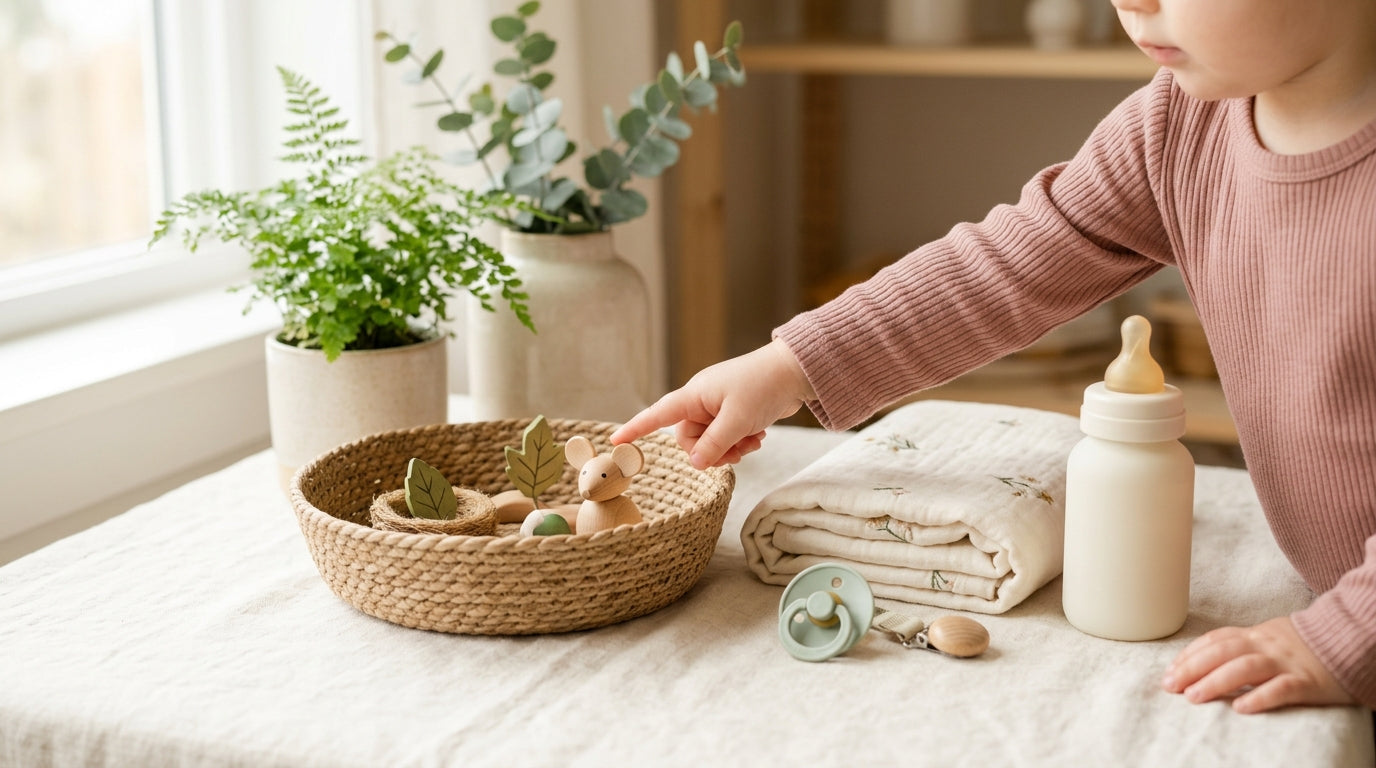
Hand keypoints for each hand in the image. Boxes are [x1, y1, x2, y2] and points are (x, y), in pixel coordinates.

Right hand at [610, 339, 814, 468]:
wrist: (795, 372)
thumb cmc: (763, 386)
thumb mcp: (737, 420)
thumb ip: (714, 444)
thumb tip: (696, 463)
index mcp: (694, 395)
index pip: (657, 414)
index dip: (636, 428)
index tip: (615, 441)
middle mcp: (701, 400)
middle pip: (689, 438)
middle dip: (711, 451)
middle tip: (734, 453)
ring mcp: (718, 406)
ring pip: (710, 441)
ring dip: (730, 448)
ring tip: (751, 441)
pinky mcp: (734, 411)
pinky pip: (726, 436)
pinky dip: (740, 441)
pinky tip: (757, 436)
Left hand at [1162, 616, 1354, 713]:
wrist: (1348, 640)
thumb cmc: (1300, 645)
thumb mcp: (1267, 638)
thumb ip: (1238, 646)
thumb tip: (1199, 660)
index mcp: (1254, 635)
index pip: (1215, 641)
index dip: (1189, 655)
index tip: (1169, 672)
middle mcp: (1266, 645)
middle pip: (1223, 652)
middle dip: (1193, 668)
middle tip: (1171, 686)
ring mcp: (1286, 662)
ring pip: (1246, 668)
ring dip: (1216, 682)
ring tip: (1194, 696)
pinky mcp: (1307, 681)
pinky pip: (1282, 688)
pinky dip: (1260, 697)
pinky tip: (1241, 708)